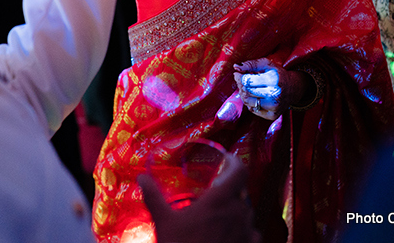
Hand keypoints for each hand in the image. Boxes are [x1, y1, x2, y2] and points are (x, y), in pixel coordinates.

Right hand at [140, 154, 260, 242]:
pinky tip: (229, 239)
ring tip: (218, 221)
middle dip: (230, 193)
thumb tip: (141, 177)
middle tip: (214, 198)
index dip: (236, 162)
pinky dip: (244, 233)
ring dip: (236, 214)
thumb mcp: (163, 221)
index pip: (240, 171)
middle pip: (241, 193)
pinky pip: (253, 235)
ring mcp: (247, 233)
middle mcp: (238, 214)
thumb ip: (153, 196)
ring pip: (247, 214)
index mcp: (219, 201)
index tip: (228, 159)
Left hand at [233, 58, 310, 119]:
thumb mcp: (266, 65)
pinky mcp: (272, 116)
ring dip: (244, 95)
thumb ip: (251, 64)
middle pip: (247, 92)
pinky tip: (256, 96)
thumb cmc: (277, 74)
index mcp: (273, 80)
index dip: (239, 77)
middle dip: (241, 85)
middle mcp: (275, 95)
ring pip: (248, 102)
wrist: (293, 89)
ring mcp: (274, 107)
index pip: (248, 81)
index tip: (237, 74)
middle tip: (242, 81)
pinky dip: (251, 103)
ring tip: (248, 88)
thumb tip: (235, 66)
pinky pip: (253, 110)